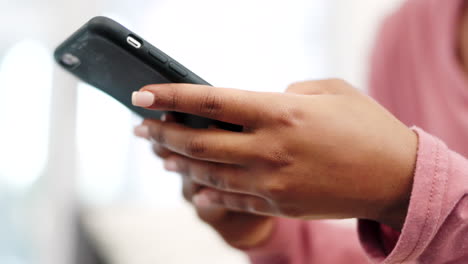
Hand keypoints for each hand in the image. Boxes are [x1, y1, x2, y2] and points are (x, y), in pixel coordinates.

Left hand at [132, 79, 417, 229]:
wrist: (397, 178)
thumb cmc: (366, 126)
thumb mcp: (329, 92)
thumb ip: (286, 94)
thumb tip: (258, 103)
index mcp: (280, 112)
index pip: (210, 101)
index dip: (171, 97)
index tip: (141, 94)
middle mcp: (269, 148)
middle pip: (199, 141)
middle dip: (162, 133)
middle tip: (140, 127)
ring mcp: (272, 182)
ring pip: (209, 173)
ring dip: (179, 163)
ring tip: (160, 154)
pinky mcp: (279, 204)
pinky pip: (232, 199)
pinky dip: (208, 192)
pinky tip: (193, 187)